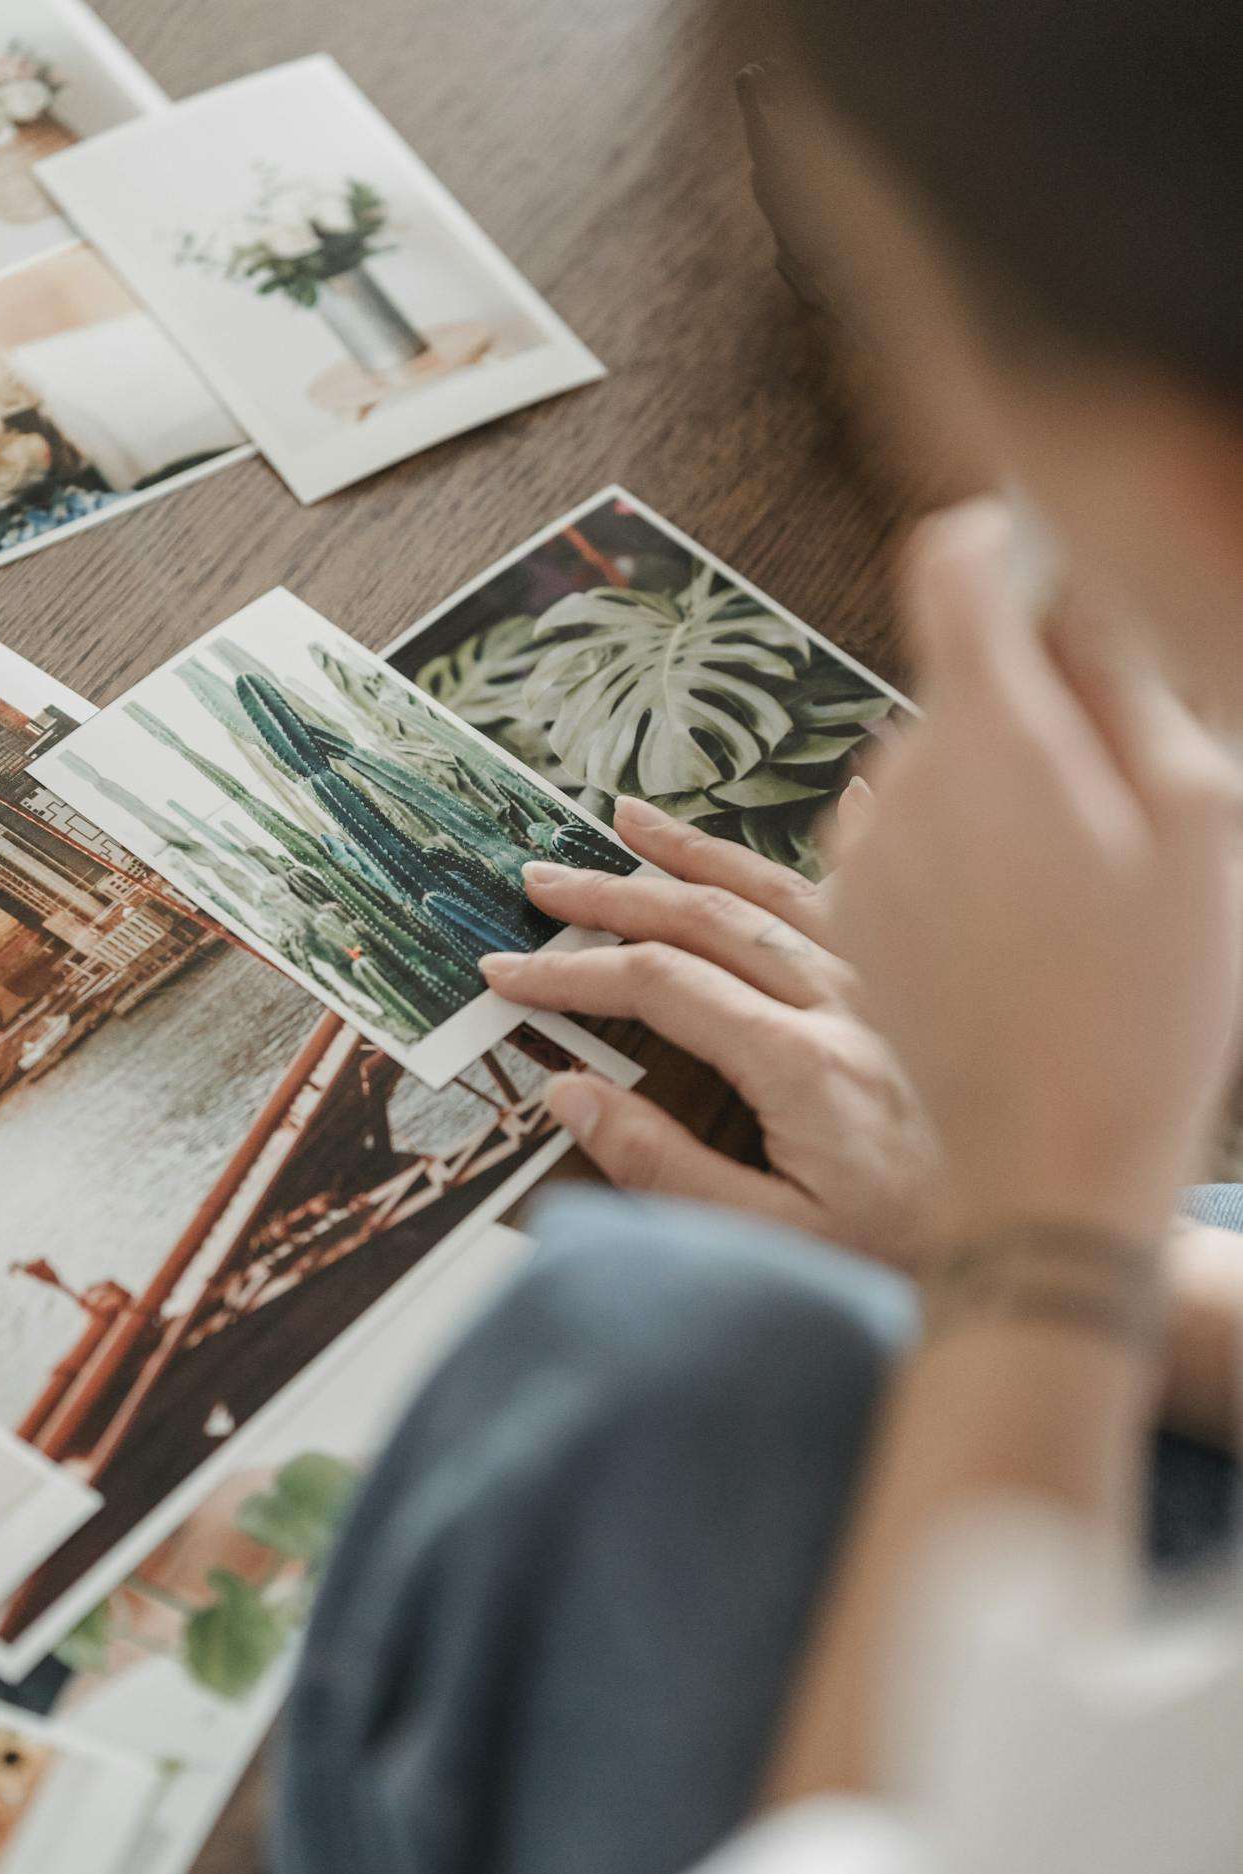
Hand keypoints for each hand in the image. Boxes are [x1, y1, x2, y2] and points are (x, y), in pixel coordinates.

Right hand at [481, 792, 942, 1269]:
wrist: (1043, 1248)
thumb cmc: (904, 1256)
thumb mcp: (772, 1239)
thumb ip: (664, 1169)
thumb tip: (568, 1094)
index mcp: (798, 1062)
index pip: (659, 986)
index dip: (574, 974)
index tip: (507, 971)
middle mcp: (844, 1003)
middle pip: (707, 920)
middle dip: (614, 895)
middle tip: (543, 879)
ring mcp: (889, 987)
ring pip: (779, 891)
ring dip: (698, 852)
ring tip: (631, 819)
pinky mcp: (930, 991)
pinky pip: (882, 899)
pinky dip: (861, 841)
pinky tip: (852, 797)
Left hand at [831, 499, 1242, 1242]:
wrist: (1050, 1160)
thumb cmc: (1150, 1003)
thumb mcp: (1198, 825)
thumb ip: (1132, 686)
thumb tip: (1083, 594)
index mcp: (996, 739)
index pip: (951, 567)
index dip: (997, 542)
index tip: (1036, 560)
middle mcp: (904, 781)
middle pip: (950, 676)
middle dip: (1023, 691)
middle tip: (1100, 768)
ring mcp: (863, 853)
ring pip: (922, 763)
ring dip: (986, 778)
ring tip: (1059, 876)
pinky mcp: (846, 917)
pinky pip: (891, 838)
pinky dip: (942, 844)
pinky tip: (1004, 920)